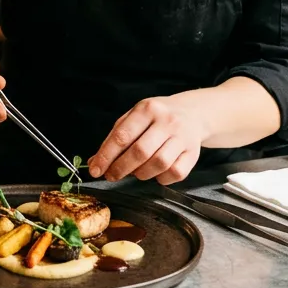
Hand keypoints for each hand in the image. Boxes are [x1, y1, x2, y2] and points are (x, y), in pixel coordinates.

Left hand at [88, 97, 206, 184]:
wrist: (192, 113)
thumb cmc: (156, 117)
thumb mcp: (134, 118)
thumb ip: (115, 137)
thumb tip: (94, 161)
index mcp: (147, 109)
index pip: (122, 135)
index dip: (106, 156)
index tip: (95, 169)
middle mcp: (167, 121)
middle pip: (140, 152)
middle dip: (121, 168)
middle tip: (112, 175)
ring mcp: (182, 137)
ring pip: (159, 164)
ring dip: (141, 174)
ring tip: (135, 171)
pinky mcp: (193, 153)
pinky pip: (175, 173)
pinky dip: (161, 178)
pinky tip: (155, 172)